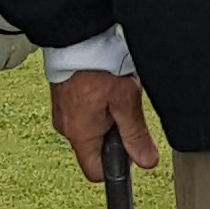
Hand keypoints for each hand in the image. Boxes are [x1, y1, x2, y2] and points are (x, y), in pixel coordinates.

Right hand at [51, 65, 155, 185]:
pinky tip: (105, 86)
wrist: (76, 36)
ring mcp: (63, 113)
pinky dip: (97, 104)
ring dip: (107, 116)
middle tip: (125, 109)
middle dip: (115, 135)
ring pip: (92, 129)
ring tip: (115, 92)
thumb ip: (136, 135)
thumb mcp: (125, 101)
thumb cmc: (97, 64)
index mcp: (80, 134)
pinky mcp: (63, 99)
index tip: (130, 149)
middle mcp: (66, 128)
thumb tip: (146, 162)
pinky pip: (84, 112)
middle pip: (96, 149)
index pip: (96, 172)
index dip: (116, 166)